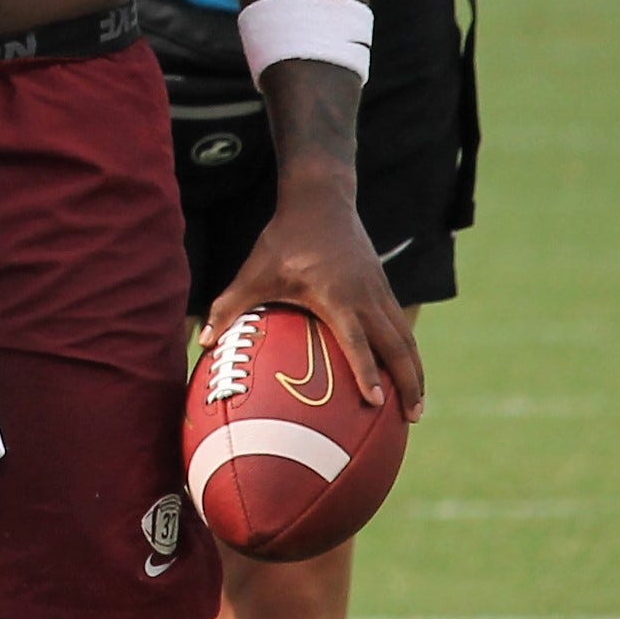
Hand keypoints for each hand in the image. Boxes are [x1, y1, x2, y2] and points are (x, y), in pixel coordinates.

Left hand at [208, 188, 425, 418]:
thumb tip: (202, 341)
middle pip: (396, 345)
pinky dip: (409, 352)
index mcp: (336, 296)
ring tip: (417, 408)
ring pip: (406, 337)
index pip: (356, 341)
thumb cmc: (283, 240)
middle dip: (408, 382)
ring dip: (415, 371)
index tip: (377, 401)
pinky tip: (408, 375)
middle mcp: (366, 296)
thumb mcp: (254, 271)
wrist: (321, 200)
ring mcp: (379, 291)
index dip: (367, 372)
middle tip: (412, 418)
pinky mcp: (383, 287)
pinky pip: (402, 325)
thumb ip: (229, 306)